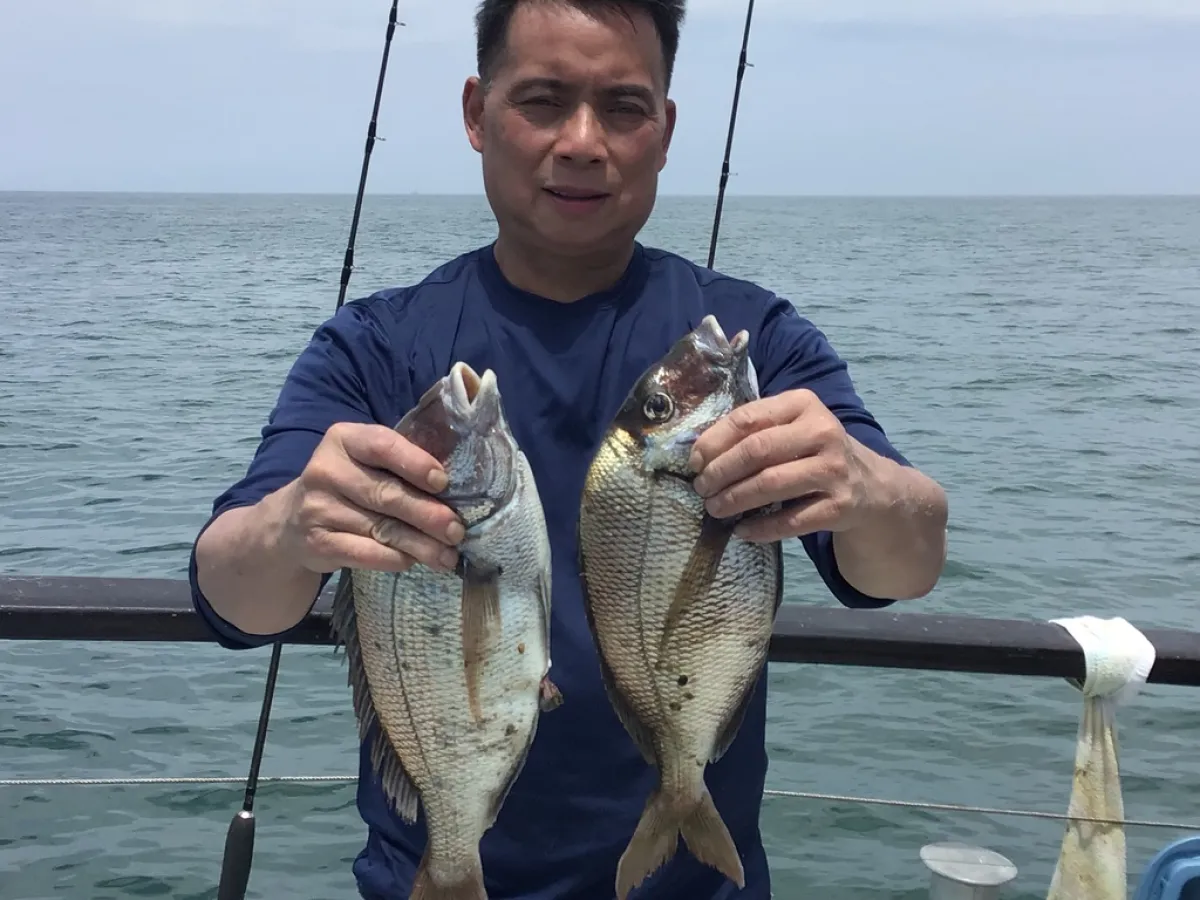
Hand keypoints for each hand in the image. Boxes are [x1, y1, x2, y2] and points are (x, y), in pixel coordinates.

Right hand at [277, 422, 464, 574]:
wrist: (290, 523)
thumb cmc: (347, 486)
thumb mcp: (365, 462)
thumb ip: (400, 464)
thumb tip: (458, 487)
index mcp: (343, 439)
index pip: (382, 445)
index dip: (415, 463)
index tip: (443, 482)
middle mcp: (326, 470)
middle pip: (387, 494)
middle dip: (428, 515)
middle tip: (457, 530)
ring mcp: (317, 508)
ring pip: (381, 528)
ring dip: (421, 544)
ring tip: (448, 555)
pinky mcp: (317, 543)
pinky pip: (365, 553)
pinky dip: (394, 559)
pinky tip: (413, 561)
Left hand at [688, 389, 871, 542]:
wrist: (869, 484)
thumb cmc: (813, 451)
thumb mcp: (791, 426)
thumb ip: (753, 430)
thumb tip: (698, 452)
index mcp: (803, 404)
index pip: (747, 419)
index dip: (714, 442)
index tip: (694, 462)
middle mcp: (823, 432)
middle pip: (757, 451)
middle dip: (720, 472)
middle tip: (701, 488)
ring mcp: (834, 470)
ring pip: (771, 485)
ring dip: (735, 499)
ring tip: (715, 508)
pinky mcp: (840, 506)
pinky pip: (791, 520)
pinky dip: (761, 528)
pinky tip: (742, 530)